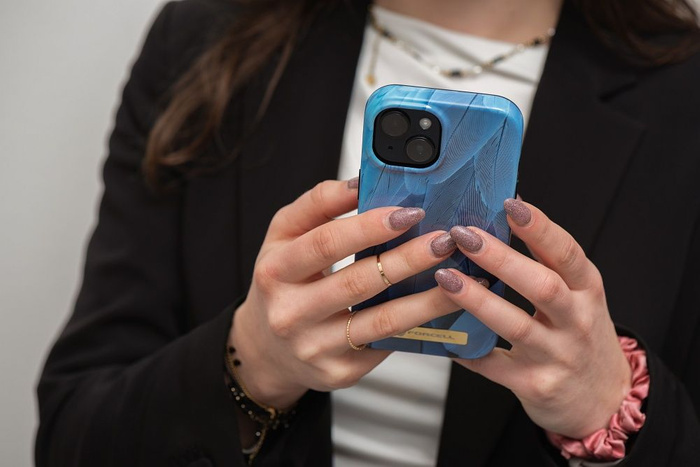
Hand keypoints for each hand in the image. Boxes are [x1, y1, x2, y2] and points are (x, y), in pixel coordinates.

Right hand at [230, 179, 460, 408]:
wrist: (267, 348)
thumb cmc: (282, 282)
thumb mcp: (284, 237)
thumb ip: (318, 204)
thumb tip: (361, 182)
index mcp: (275, 272)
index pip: (325, 243)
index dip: (368, 227)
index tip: (408, 213)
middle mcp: (291, 313)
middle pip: (357, 283)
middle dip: (407, 260)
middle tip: (444, 241)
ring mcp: (315, 347)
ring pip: (381, 322)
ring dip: (427, 299)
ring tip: (460, 278)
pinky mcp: (339, 372)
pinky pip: (386, 343)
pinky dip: (419, 325)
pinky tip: (443, 308)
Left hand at [435, 199, 631, 438]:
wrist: (603, 398)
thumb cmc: (580, 334)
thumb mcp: (578, 295)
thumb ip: (547, 262)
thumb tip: (508, 209)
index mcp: (587, 290)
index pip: (566, 253)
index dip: (539, 228)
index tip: (510, 204)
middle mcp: (576, 321)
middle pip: (541, 286)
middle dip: (501, 259)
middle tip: (463, 235)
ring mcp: (557, 356)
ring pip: (516, 326)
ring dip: (477, 300)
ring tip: (445, 277)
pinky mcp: (535, 385)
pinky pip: (493, 366)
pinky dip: (466, 349)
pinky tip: (442, 333)